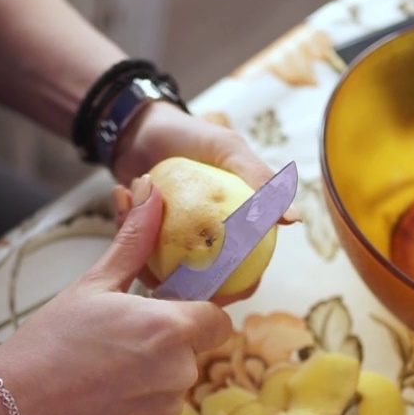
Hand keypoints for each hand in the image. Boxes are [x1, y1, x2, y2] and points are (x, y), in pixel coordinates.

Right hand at [0, 178, 232, 414]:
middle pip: (194, 348)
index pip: (217, 319)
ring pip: (176, 379)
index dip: (197, 311)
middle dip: (167, 339)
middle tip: (120, 334)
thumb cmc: (48, 344)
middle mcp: (179, 372)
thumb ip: (134, 241)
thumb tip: (151, 193)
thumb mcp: (93, 285)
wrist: (12, 413)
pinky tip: (100, 392)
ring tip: (103, 364)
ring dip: (152, 370)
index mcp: (171, 328)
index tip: (167, 307)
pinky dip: (138, 398)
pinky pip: (159, 408)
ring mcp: (166, 408)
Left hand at [108, 103, 299, 302]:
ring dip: (141, 242)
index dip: (237, 289)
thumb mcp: (227, 150)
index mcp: (233, 233)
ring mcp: (169, 246)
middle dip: (178, 282)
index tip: (216, 289)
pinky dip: (123, 221)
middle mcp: (203, 245)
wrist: (143, 125)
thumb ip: (258, 181)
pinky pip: (130, 246)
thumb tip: (292, 219)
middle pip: (199, 285)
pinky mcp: (138, 239)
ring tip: (135, 198)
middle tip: (161, 260)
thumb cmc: (190, 135)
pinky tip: (121, 192)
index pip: (245, 275)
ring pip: (160, 270)